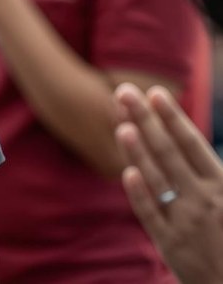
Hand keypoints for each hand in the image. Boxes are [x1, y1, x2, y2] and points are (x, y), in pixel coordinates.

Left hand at [115, 83, 222, 283]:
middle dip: (145, 119)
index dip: (172, 116)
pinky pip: (151, 214)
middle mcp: (203, 200)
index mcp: (222, 186)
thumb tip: (192, 141)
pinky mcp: (170, 243)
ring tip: (122, 125)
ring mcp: (185, 221)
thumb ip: (212, 170)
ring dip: (137, 150)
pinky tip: (127, 173)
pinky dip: (140, 193)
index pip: (191, 142)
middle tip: (124, 92)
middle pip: (168, 152)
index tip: (155, 92)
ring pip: (156, 178)